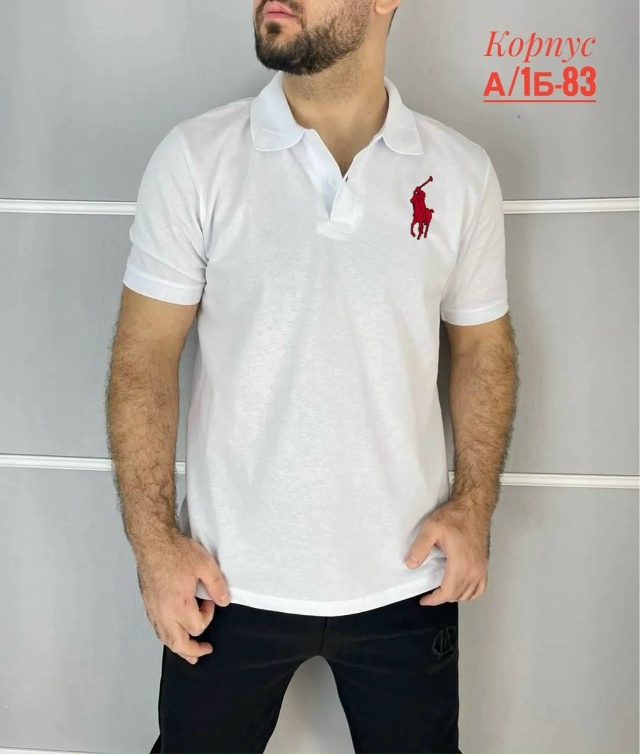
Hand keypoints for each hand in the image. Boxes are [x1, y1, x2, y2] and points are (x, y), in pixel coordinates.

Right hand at [135, 530, 230, 663]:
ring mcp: (153, 610)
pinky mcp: (147, 604)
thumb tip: (225, 602)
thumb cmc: (177, 552)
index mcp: (179, 605)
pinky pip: (156, 628)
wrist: (153, 542)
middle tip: (204, 651)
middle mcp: (163, 613)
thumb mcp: (205, 565)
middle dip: (191, 651)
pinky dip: (166, 636)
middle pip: (177, 643)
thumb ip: (217, 585)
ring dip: (177, 647)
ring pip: (164, 638)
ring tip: (187, 654)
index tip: (210, 601)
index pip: (197, 626)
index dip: (208, 616)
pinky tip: (171, 633)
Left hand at [405, 499, 489, 605]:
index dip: (434, 599)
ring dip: (455, 595)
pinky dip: (472, 593)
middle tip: (430, 594)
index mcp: (460, 564)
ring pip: (470, 593)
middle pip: (458, 594)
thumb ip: (420, 547)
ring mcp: (481, 568)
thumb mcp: (431, 528)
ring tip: (443, 591)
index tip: (424, 600)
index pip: (448, 592)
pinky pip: (481, 587)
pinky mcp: (484, 564)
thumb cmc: (455, 516)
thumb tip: (411, 564)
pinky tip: (463, 589)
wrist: (473, 507)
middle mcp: (473, 569)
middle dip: (442, 597)